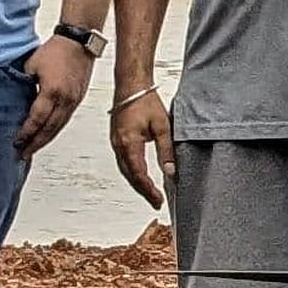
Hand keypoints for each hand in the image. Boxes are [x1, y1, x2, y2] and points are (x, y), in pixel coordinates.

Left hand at [17, 34, 91, 157]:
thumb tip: (15, 97)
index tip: (17, 141)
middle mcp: (65, 100)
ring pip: (59, 127)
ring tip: (34, 148)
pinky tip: (47, 135)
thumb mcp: (31, 65)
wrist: (79, 42)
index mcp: (52, 92)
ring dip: (45, 140)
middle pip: (49, 129)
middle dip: (35, 143)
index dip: (26, 132)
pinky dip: (55, 130)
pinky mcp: (77, 100)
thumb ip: (23, 82)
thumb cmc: (56, 50)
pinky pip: (65, 120)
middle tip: (23, 154)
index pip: (37, 119)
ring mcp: (73, 102)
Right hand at [112, 82, 173, 211]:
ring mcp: (116, 143)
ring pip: (125, 170)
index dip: (149, 191)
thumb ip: (166, 151)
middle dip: (143, 191)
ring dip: (137, 183)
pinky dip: (132, 172)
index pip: (139, 175)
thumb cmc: (146, 101)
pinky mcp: (117, 139)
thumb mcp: (162, 126)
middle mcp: (119, 145)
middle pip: (131, 176)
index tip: (158, 201)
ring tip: (150, 193)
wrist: (131, 85)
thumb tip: (171, 171)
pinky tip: (140, 176)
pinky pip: (123, 162)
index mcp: (129, 143)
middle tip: (156, 202)